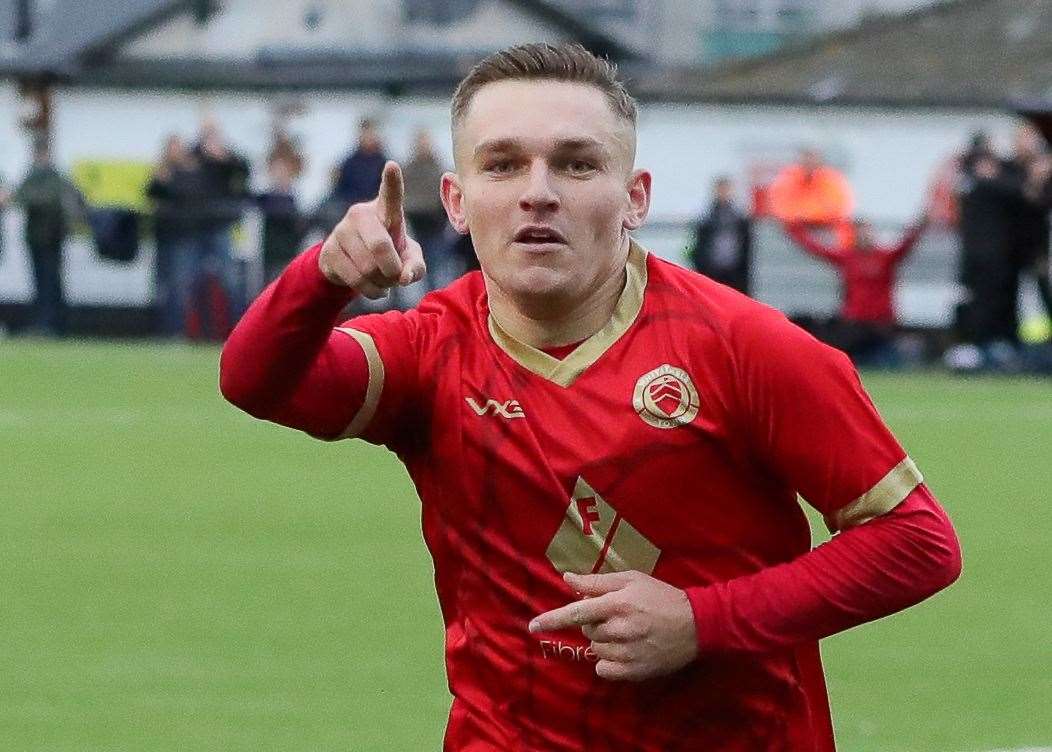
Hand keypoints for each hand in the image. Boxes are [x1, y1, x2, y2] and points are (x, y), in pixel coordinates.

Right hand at [319, 161, 425, 297]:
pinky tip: (374, 288)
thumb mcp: (408, 258)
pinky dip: (371, 291)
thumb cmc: (390, 253)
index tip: (392, 166)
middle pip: (380, 246)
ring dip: (382, 283)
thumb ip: (415, 266)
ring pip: (368, 267)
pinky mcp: (329, 250)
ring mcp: (341, 230)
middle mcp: (360, 214)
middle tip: (397, 277)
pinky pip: (355, 279)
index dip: (392, 181)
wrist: (353, 264)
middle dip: (393, 270)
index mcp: (384, 209)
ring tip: (384, 281)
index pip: (390, 193)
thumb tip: (404, 277)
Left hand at [529, 571, 697, 680]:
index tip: (533, 626)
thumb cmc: (660, 596)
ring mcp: (627, 652)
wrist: (696, 624)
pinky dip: (608, 661)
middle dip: (594, 623)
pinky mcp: (634, 671)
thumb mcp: (631, 580)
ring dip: (603, 641)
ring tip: (627, 632)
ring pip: (595, 649)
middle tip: (616, 615)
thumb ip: (597, 582)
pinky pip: (604, 670)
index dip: (552, 619)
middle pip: (586, 630)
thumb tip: (567, 579)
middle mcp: (620, 629)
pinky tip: (625, 650)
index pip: (576, 613)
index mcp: (618, 604)